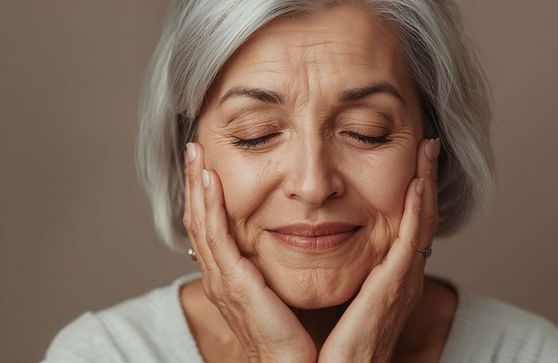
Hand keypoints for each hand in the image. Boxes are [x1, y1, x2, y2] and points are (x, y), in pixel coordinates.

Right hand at [183, 142, 316, 362]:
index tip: (207, 163)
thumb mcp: (277, 292)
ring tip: (196, 153)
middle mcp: (218, 275)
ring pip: (201, 222)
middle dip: (195, 182)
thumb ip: (272, 268)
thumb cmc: (290, 335)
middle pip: (198, 219)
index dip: (205, 195)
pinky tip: (210, 180)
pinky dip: (210, 206)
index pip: (210, 227)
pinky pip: (217, 237)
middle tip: (193, 148)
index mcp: (228, 276)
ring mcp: (222, 279)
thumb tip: (286, 242)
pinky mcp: (234, 284)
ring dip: (197, 185)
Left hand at [317, 138, 440, 362]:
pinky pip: (411, 240)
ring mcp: (402, 281)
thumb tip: (310, 238)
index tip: (409, 159)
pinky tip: (417, 182)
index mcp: (387, 277)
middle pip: (421, 217)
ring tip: (429, 148)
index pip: (405, 224)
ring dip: (427, 182)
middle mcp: (402, 276)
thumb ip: (330, 267)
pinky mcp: (394, 288)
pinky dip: (418, 210)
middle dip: (427, 178)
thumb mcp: (332, 295)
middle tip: (428, 144)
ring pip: (422, 221)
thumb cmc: (323, 344)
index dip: (411, 191)